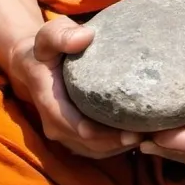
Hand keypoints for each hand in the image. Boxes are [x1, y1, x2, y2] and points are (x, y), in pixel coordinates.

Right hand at [8, 16, 140, 158]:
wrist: (34, 65)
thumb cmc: (46, 48)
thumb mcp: (49, 35)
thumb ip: (61, 35)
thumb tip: (85, 37)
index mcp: (49, 102)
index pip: (76, 126)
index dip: (103, 134)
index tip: (131, 132)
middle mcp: (55, 126)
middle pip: (91, 144)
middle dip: (119, 143)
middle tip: (150, 134)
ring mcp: (65, 135)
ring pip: (97, 150)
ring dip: (122, 147)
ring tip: (150, 136)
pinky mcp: (75, 138)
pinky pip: (98, 149)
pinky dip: (118, 146)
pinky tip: (140, 136)